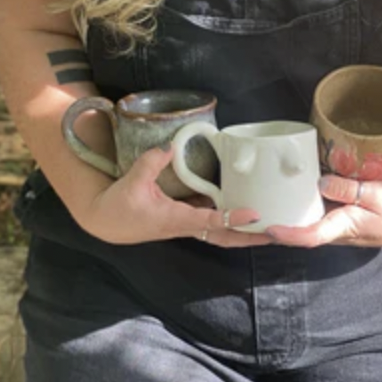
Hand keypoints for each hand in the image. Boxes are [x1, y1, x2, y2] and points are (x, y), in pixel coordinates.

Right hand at [76, 147, 273, 247]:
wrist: (105, 222)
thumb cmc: (119, 206)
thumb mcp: (133, 181)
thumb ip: (152, 162)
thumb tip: (171, 145)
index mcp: (175, 219)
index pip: (210, 220)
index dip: (233, 217)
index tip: (255, 214)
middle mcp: (185, 225)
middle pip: (224, 236)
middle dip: (249, 236)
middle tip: (275, 233)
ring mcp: (185, 224)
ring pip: (220, 231)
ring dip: (242, 230)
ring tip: (267, 225)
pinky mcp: (183, 219)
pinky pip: (211, 222)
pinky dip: (228, 219)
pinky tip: (241, 209)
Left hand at [265, 174, 381, 248]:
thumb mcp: (378, 196)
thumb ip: (349, 190)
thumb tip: (321, 182)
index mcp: (342, 227)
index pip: (310, 236)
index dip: (288, 234)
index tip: (267, 229)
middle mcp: (333, 229)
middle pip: (298, 232)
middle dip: (273, 228)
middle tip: (245, 216)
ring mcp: (334, 223)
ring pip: (303, 223)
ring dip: (281, 217)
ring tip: (255, 204)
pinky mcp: (337, 215)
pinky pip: (313, 213)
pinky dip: (296, 206)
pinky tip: (284, 192)